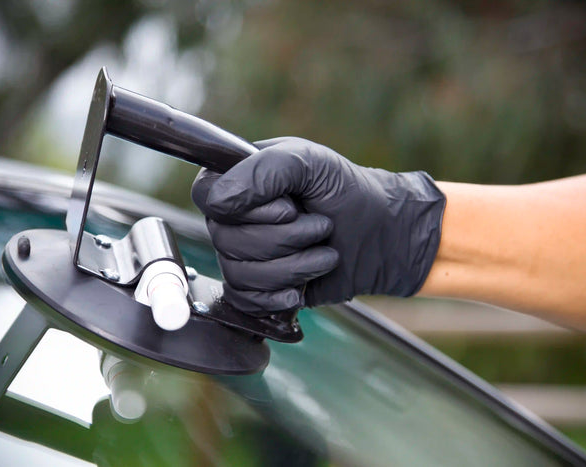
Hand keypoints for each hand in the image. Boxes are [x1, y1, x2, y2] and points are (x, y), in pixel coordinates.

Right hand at [191, 137, 444, 314]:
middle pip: (224, 239)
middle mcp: (234, 218)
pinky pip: (245, 300)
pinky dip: (279, 296)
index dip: (245, 208)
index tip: (288, 208)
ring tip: (324, 254)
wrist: (378, 235)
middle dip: (284, 238)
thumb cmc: (344, 191)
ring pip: (239, 272)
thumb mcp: (310, 162)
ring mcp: (243, 254)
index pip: (206, 195)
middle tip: (321, 226)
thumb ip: (264, 170)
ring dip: (292, 266)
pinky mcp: (257, 288)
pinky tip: (302, 288)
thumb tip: (219, 202)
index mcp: (238, 179)